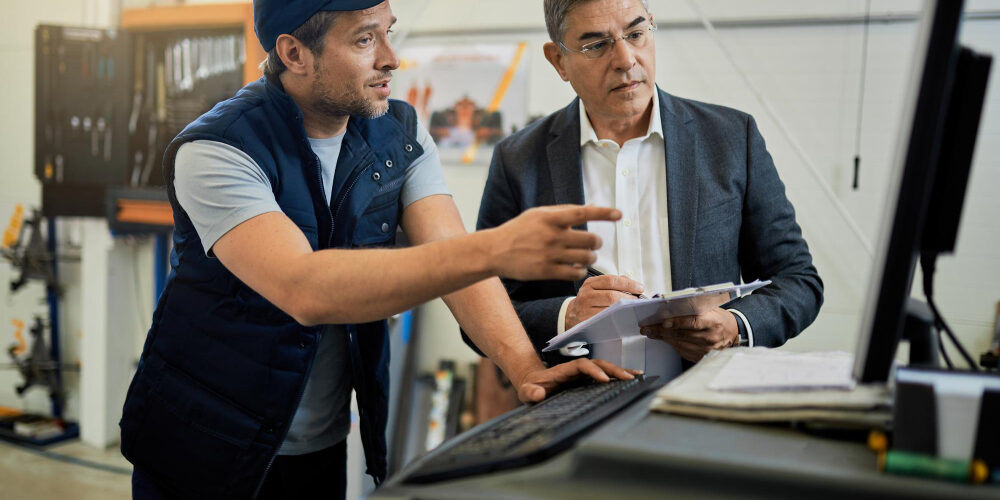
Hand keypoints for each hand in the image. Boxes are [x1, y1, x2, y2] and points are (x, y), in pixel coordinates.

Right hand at [488, 205, 620, 280]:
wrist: (495, 251)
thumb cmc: (519, 230)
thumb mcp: (538, 214)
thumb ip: (564, 211)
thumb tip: (592, 207)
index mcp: (550, 218)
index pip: (583, 213)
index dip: (603, 213)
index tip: (619, 214)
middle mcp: (552, 236)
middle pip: (590, 240)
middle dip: (597, 243)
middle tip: (594, 244)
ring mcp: (550, 255)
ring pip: (585, 258)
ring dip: (591, 258)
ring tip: (587, 256)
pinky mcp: (546, 271)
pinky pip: (575, 273)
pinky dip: (581, 271)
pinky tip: (577, 268)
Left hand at [514, 358, 642, 402]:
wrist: (533, 383)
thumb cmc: (530, 388)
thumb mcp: (526, 392)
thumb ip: (530, 393)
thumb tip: (538, 394)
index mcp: (564, 370)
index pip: (581, 365)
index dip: (593, 370)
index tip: (603, 380)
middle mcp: (576, 369)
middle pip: (598, 364)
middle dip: (613, 369)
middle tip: (629, 378)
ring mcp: (583, 374)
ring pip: (604, 368)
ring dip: (620, 371)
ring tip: (638, 376)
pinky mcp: (587, 380)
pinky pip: (605, 375)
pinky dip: (618, 376)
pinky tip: (632, 379)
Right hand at [565, 275, 643, 329]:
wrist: (571, 314)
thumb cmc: (588, 301)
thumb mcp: (596, 287)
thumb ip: (613, 282)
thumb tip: (631, 281)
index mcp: (590, 283)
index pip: (611, 280)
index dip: (628, 284)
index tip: (639, 287)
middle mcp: (586, 295)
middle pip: (611, 296)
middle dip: (628, 298)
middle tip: (638, 301)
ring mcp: (585, 309)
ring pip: (609, 309)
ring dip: (624, 310)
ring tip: (632, 308)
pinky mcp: (587, 322)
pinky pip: (605, 320)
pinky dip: (617, 318)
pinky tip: (623, 317)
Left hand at [639, 308, 737, 361]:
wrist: (732, 333)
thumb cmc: (719, 318)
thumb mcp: (710, 307)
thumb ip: (692, 306)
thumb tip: (669, 303)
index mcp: (713, 322)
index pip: (693, 322)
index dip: (677, 322)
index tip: (662, 321)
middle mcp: (709, 337)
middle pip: (681, 334)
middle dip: (660, 330)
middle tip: (646, 327)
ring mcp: (705, 349)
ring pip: (678, 343)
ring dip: (662, 337)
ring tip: (649, 331)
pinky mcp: (701, 357)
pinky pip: (681, 350)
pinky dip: (670, 343)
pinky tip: (662, 337)